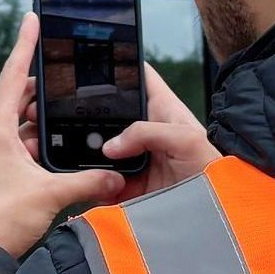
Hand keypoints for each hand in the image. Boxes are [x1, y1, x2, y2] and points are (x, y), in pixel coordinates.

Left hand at [0, 13, 126, 257]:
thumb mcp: (50, 194)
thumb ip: (88, 181)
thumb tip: (116, 178)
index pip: (13, 75)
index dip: (25, 45)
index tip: (32, 19)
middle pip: (19, 98)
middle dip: (44, 90)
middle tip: (68, 80)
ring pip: (22, 125)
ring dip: (44, 123)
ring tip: (70, 118)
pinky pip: (21, 147)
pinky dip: (39, 146)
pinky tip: (60, 153)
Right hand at [18, 60, 220, 203]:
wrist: (210, 216)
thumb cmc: (210, 170)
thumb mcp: (186, 139)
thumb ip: (148, 132)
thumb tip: (112, 146)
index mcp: (161, 109)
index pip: (138, 77)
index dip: (119, 64)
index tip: (92, 57)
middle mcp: (144, 131)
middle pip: (108, 113)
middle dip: (88, 114)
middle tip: (64, 111)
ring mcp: (133, 158)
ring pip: (99, 148)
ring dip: (86, 151)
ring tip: (70, 150)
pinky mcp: (126, 184)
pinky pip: (100, 180)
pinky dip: (90, 182)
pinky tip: (83, 180)